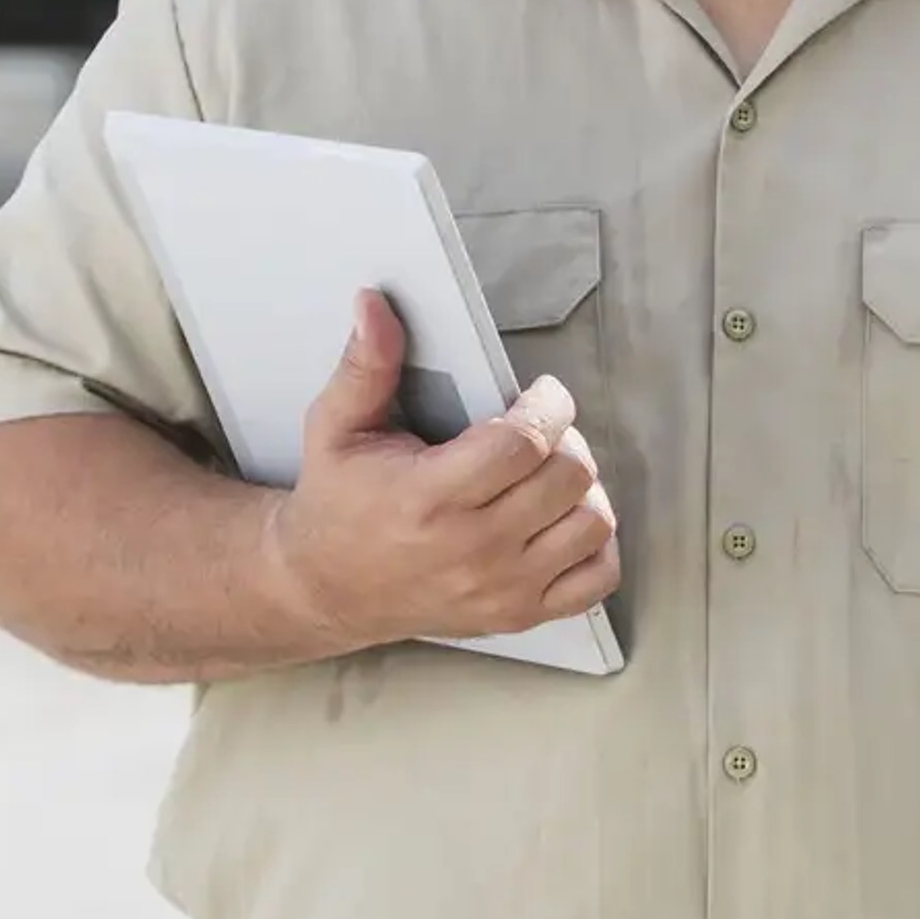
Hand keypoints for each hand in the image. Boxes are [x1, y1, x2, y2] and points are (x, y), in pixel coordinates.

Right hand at [264, 289, 619, 655]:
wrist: (325, 588)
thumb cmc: (338, 502)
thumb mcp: (336, 427)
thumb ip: (364, 365)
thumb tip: (374, 304)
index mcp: (429, 496)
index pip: (524, 442)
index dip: (548, 404)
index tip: (538, 391)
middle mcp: (472, 548)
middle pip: (568, 476)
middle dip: (565, 437)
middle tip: (538, 428)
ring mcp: (500, 589)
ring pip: (592, 523)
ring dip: (582, 488)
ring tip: (546, 472)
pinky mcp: (516, 615)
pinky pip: (594, 581)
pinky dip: (595, 545)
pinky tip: (562, 519)